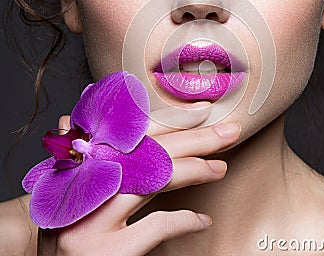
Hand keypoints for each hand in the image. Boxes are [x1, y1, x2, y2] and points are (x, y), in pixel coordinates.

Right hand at [37, 102, 240, 254]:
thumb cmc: (63, 219)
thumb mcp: (71, 182)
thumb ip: (84, 151)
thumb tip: (71, 117)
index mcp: (81, 160)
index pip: (135, 132)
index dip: (173, 120)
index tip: (204, 111)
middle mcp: (85, 182)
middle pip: (151, 150)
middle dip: (196, 139)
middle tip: (229, 132)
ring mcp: (92, 218)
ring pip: (154, 179)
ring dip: (194, 170)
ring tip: (220, 167)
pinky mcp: (103, 252)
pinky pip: (156, 226)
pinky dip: (184, 220)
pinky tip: (202, 220)